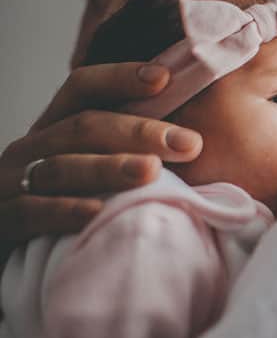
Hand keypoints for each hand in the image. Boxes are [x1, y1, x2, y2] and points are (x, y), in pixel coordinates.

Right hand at [0, 62, 202, 256]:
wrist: (15, 259)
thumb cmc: (71, 210)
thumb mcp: (97, 174)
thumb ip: (136, 154)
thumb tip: (197, 141)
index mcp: (55, 129)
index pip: (83, 88)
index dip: (120, 78)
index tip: (165, 78)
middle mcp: (32, 149)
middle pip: (83, 126)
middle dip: (139, 132)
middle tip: (188, 143)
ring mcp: (10, 182)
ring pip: (61, 167)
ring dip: (108, 168)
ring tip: (151, 172)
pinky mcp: (1, 220)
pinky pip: (31, 210)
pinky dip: (66, 210)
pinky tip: (98, 213)